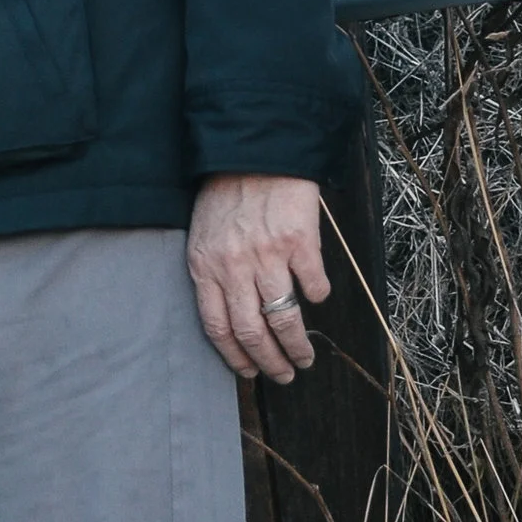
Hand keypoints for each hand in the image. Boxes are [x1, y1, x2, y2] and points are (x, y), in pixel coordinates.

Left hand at [186, 173, 328, 383]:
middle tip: (286, 375)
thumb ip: (213, 270)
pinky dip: (317, 296)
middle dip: (271, 362)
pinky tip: (317, 296)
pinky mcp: (299, 242)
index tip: (250, 373)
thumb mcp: (204, 232)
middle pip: (252, 331)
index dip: (235, 357)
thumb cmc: (227, 190)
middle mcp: (233, 265)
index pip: (217, 327)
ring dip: (298, 345)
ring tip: (306, 357)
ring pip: (285, 318)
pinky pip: (313, 285)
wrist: (255, 146)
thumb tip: (235, 315)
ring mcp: (267, 254)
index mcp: (204, 265)